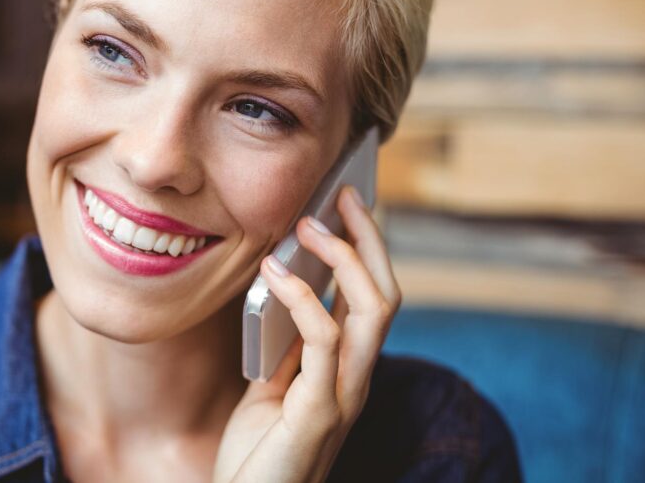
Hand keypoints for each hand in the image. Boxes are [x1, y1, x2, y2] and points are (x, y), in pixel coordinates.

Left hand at [213, 185, 400, 482]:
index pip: (373, 298)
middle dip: (369, 239)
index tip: (347, 203)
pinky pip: (324, 343)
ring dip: (344, 258)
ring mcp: (343, 398)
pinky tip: (273, 272)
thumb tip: (284, 280)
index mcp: (347, 370)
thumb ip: (286, 341)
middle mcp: (356, 381)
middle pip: (386, 296)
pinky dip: (303, 298)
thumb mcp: (273, 383)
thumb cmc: (257, 451)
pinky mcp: (317, 416)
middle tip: (342, 194)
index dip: (368, 248)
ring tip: (307, 225)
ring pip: (373, 312)